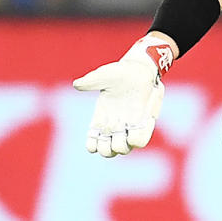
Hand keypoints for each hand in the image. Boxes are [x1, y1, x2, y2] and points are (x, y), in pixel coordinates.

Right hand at [72, 35, 173, 156]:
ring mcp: (129, 127)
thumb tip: (77, 85)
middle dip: (110, 148)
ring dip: (124, 144)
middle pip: (108, 151)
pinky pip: (140, 140)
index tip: (98, 134)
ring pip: (124, 149)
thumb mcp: (105, 75)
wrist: (141, 69)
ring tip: (128, 128)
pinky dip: (140, 137)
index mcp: (100, 119)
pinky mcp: (143, 124)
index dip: (93, 145)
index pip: (92, 143)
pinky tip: (143, 121)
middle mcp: (114, 126)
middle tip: (116, 131)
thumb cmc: (121, 72)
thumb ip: (91, 81)